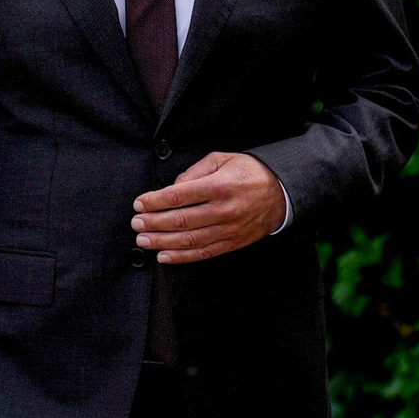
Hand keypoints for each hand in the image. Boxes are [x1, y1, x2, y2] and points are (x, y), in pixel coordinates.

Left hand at [132, 151, 286, 263]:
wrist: (282, 192)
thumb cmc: (248, 172)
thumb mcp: (221, 160)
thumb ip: (194, 172)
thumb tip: (172, 188)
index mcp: (219, 186)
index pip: (178, 196)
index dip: (154, 201)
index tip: (139, 203)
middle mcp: (224, 210)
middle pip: (181, 220)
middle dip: (153, 223)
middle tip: (136, 223)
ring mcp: (229, 229)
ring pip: (189, 240)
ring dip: (162, 242)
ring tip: (143, 240)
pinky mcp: (233, 243)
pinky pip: (204, 253)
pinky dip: (182, 257)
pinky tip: (164, 256)